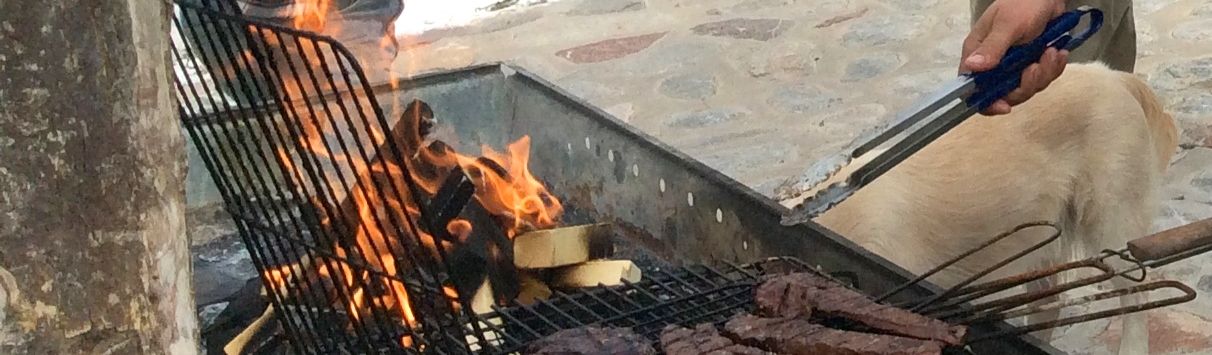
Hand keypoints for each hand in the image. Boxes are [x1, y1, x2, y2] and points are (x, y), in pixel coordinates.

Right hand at [961, 0, 1069, 115]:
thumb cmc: (1022, 4)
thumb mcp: (1007, 25)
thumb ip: (993, 47)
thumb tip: (972, 68)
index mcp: (978, 55)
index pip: (973, 88)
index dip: (987, 101)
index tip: (1005, 105)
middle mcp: (993, 64)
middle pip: (1004, 94)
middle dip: (1025, 85)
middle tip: (1037, 66)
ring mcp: (1013, 65)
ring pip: (1026, 87)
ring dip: (1043, 74)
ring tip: (1052, 52)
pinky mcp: (1031, 63)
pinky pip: (1042, 78)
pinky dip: (1053, 68)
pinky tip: (1058, 52)